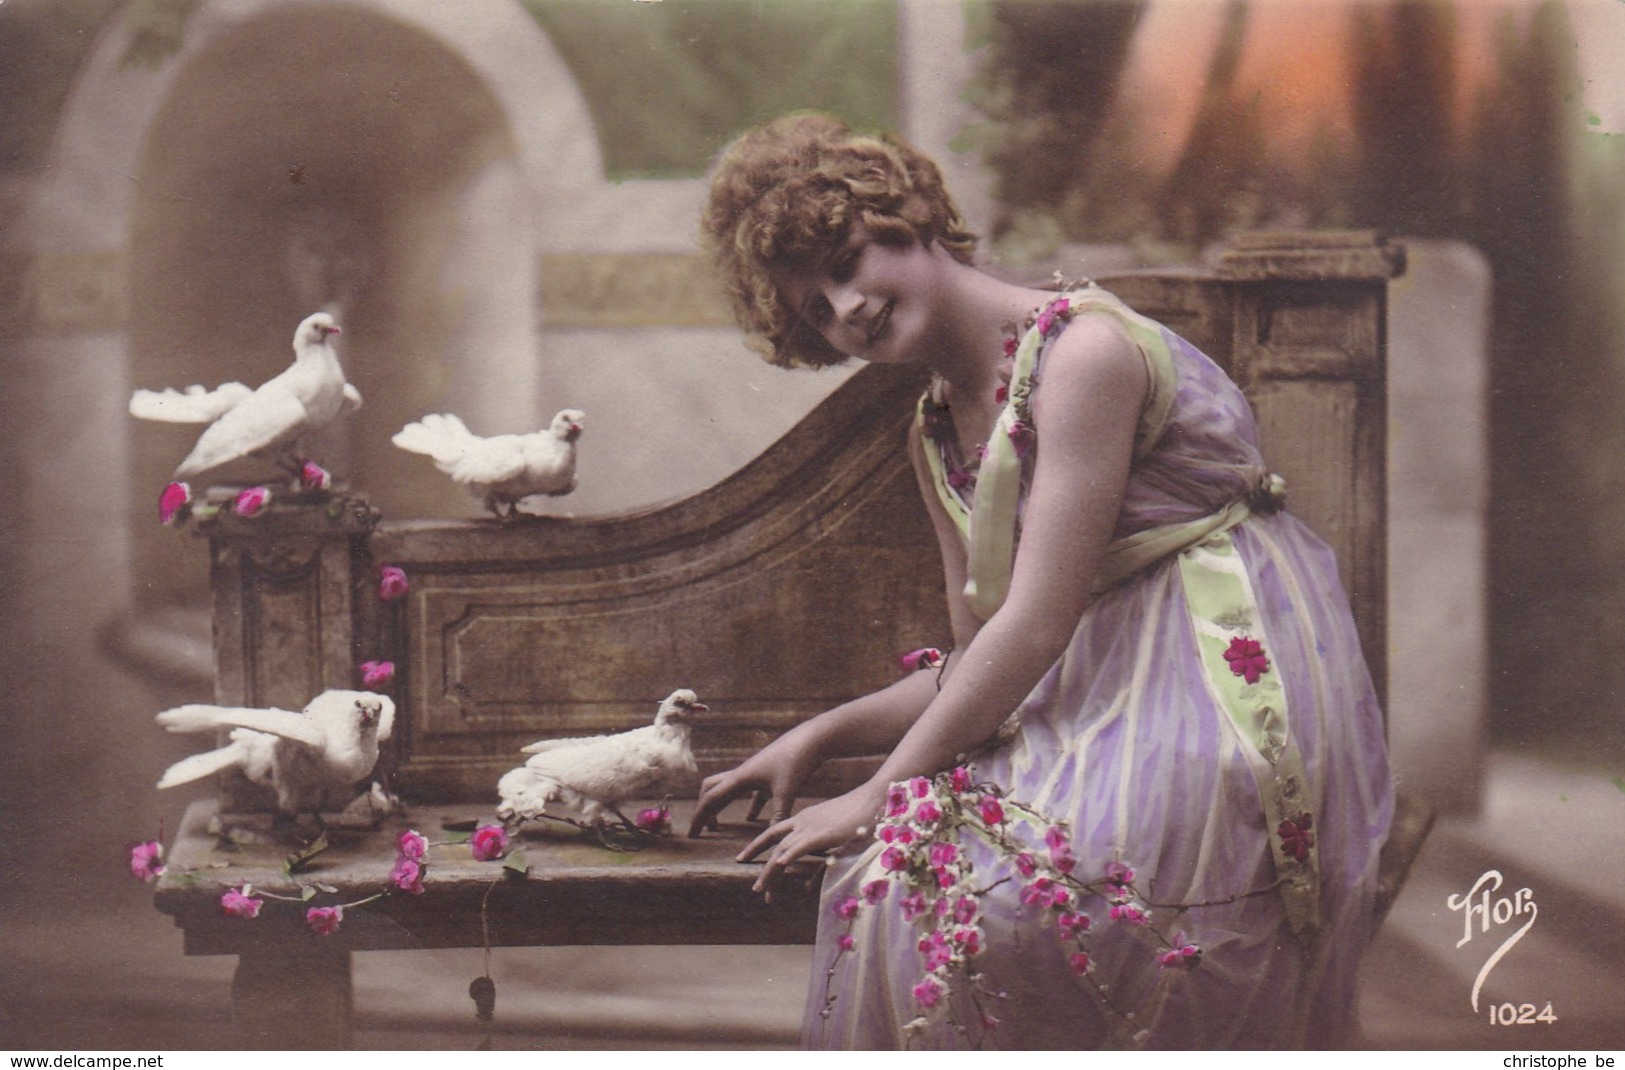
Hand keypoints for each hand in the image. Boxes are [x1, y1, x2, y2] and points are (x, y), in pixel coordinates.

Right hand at [688, 730, 820, 837]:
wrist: (811, 739)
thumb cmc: (796, 761)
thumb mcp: (786, 791)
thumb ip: (778, 815)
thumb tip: (773, 838)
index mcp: (740, 778)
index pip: (711, 799)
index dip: (699, 818)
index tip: (692, 835)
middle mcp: (743, 774)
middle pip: (712, 790)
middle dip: (704, 809)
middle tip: (702, 829)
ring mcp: (755, 773)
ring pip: (729, 790)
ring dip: (721, 806)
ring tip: (718, 825)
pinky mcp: (768, 775)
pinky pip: (752, 793)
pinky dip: (748, 806)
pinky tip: (753, 818)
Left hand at [739, 783, 883, 895]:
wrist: (873, 798)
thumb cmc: (859, 815)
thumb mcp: (835, 831)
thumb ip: (826, 846)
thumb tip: (823, 861)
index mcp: (803, 818)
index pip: (773, 832)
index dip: (758, 845)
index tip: (744, 856)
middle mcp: (802, 821)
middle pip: (772, 842)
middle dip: (757, 862)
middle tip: (753, 885)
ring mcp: (810, 826)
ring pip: (782, 850)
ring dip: (770, 871)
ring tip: (761, 889)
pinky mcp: (822, 833)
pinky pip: (800, 846)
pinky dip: (789, 856)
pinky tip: (780, 865)